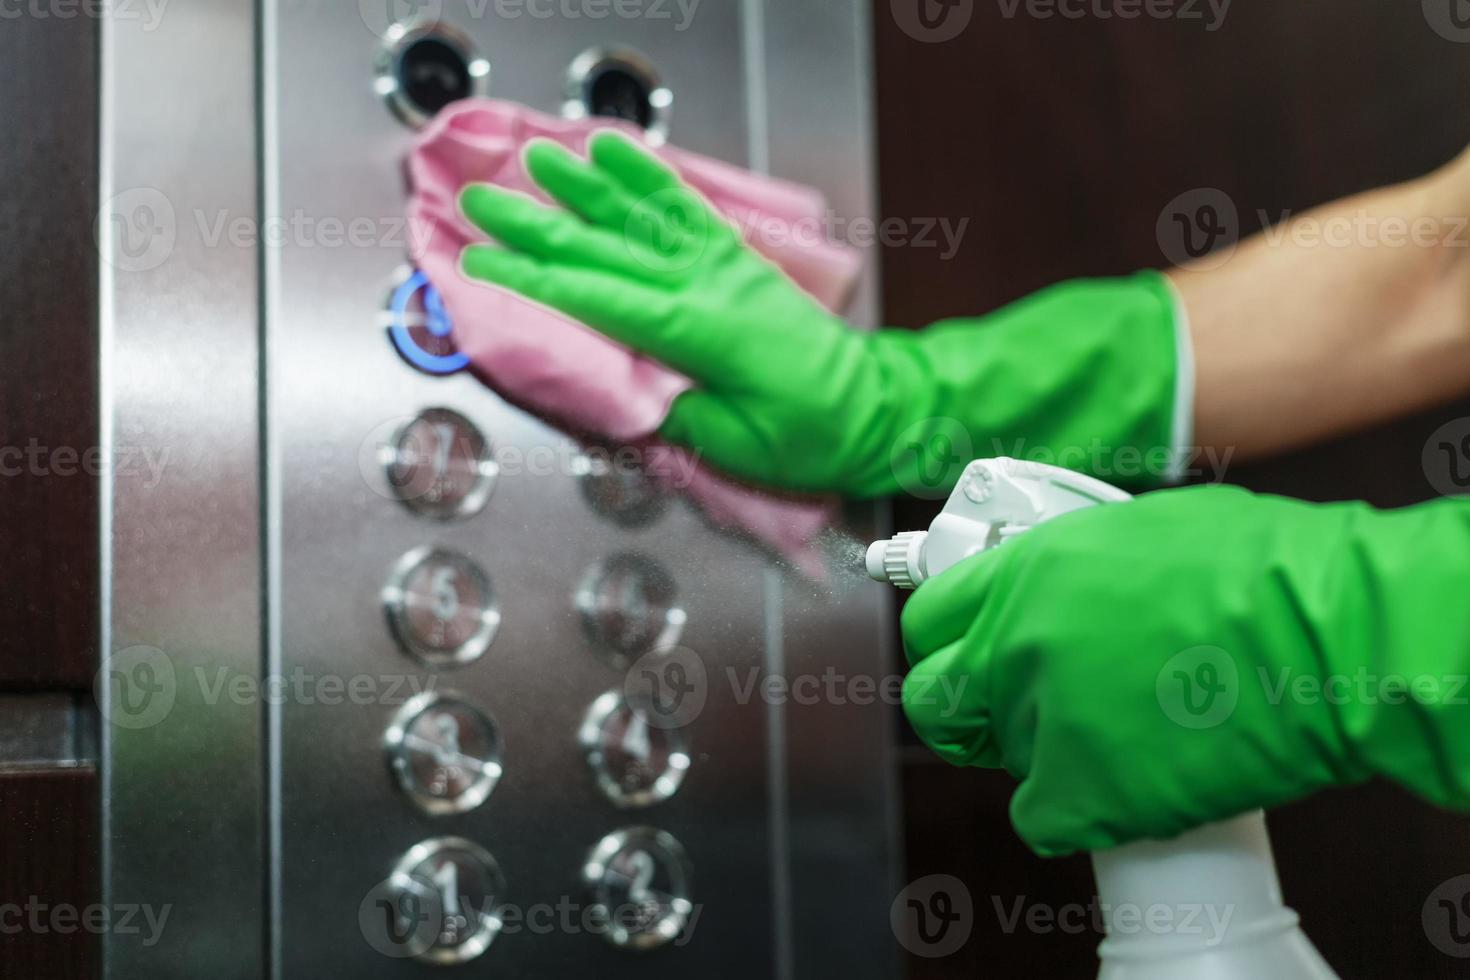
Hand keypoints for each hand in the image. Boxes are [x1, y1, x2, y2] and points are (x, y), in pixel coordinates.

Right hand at [460, 130, 897, 494]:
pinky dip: (649, 177)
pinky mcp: (737, 258)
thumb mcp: (733, 446)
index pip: (598, 298)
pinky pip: (686, 209)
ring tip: (539, 157)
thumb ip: (672, 413)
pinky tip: (620, 151)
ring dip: (586, 185)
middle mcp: (707, 285)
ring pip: (642, 216)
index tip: (484, 262)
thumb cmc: (809, 437)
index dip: (534, 278)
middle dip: (538, 225)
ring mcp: (724, 264)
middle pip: (607, 247)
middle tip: (482, 201)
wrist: (873, 408)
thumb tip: (619, 388)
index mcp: (699, 333)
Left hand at [901, 485, 1469, 855]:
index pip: (928, 618)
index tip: (967, 650)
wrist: (1324, 635)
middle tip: (1008, 705)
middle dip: (963, 704)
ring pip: (999, 756)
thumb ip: (1064, 567)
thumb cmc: (1258, 571)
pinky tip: (1125, 780)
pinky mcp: (1079, 793)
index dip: (949, 639)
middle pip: (934, 698)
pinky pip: (1042, 816)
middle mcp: (1013, 647)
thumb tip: (1049, 585)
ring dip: (1042, 750)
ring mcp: (1040, 723)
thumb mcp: (1132, 530)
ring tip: (1115, 730)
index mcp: (1020, 573)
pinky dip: (1079, 809)